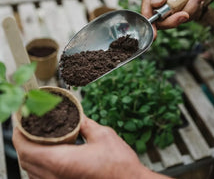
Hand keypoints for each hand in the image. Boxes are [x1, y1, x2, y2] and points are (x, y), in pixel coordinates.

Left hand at [13, 115, 169, 178]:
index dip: (19, 133)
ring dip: (28, 151)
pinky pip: (40, 176)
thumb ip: (85, 123)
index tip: (20, 121)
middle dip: (21, 140)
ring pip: (30, 169)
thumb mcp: (102, 135)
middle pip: (25, 159)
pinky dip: (37, 161)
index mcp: (62, 161)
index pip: (27, 149)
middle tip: (26, 124)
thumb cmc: (118, 164)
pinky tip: (46, 151)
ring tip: (34, 135)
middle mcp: (55, 177)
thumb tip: (76, 116)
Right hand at [141, 0, 206, 37]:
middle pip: (160, 23)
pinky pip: (187, 19)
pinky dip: (194, 9)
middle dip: (173, 20)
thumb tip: (155, 3)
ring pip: (175, 22)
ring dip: (189, 10)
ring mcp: (168, 14)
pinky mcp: (179, 16)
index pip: (146, 14)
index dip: (150, 26)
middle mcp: (156, 8)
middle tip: (185, 14)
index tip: (154, 34)